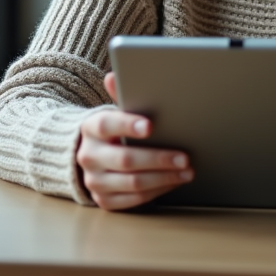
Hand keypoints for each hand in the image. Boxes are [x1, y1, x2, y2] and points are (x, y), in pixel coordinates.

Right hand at [75, 72, 192, 210]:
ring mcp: (94, 181)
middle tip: (184, 157)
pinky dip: (157, 191)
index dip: (128, 125)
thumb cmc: (111, 130)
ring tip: (187, 171)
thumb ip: (119, 95)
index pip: (107, 125)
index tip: (151, 126)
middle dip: (158, 159)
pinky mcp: (104, 200)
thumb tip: (113, 76)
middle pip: (125, 159)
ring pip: (132, 183)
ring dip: (164, 178)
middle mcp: (88, 156)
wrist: (89, 155)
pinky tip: (174, 182)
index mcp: (90, 128)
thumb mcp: (113, 111)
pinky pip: (134, 200)